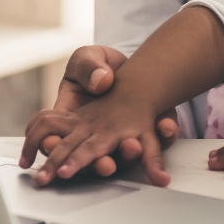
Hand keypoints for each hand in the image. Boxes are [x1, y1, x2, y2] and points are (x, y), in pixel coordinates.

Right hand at [31, 45, 177, 177]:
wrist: (125, 66)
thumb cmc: (96, 65)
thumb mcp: (86, 58)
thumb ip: (88, 66)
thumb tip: (101, 82)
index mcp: (71, 121)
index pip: (58, 143)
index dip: (56, 153)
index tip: (58, 156)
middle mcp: (96, 137)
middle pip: (93, 160)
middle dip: (98, 165)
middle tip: (106, 165)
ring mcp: (122, 137)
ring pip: (125, 157)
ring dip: (128, 156)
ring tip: (133, 147)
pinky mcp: (149, 130)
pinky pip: (158, 139)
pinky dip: (164, 134)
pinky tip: (167, 126)